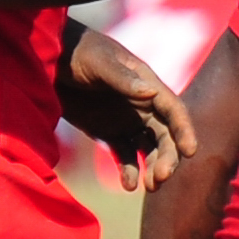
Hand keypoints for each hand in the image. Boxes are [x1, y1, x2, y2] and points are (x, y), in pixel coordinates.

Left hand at [58, 25, 195, 191]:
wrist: (48, 60)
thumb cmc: (77, 52)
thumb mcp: (99, 62)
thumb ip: (122, 79)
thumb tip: (151, 93)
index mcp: (147, 84)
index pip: (173, 111)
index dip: (184, 130)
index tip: (190, 151)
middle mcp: (143, 106)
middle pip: (165, 136)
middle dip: (168, 157)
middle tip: (161, 178)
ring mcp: (127, 121)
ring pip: (150, 150)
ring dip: (153, 168)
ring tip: (148, 186)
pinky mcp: (109, 133)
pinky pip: (125, 156)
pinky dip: (129, 171)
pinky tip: (128, 185)